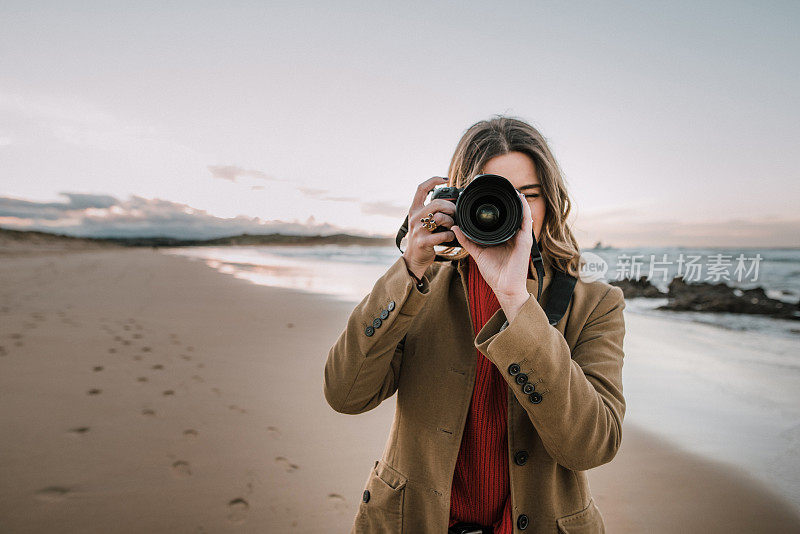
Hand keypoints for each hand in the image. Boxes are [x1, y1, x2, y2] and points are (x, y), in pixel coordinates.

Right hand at [401, 176, 455, 279]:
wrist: (413, 258)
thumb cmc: (422, 238)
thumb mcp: (421, 221)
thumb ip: (431, 211)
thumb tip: (451, 202)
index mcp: (414, 209)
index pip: (421, 188)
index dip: (434, 180)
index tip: (446, 179)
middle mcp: (414, 217)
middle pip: (437, 203)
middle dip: (451, 208)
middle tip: (454, 214)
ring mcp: (418, 230)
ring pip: (440, 218)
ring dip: (451, 222)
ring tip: (450, 227)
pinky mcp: (423, 242)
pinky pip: (444, 235)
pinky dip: (451, 236)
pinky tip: (449, 237)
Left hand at [452, 191, 532, 318]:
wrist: (505, 287)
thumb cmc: (494, 273)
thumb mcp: (477, 253)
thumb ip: (467, 241)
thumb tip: (456, 228)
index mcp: (503, 238)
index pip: (501, 220)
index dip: (496, 208)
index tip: (487, 197)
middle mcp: (513, 236)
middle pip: (511, 215)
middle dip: (507, 202)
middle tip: (499, 188)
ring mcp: (521, 237)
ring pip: (521, 214)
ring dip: (517, 201)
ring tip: (511, 188)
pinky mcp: (525, 241)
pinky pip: (526, 221)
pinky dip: (524, 209)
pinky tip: (520, 198)